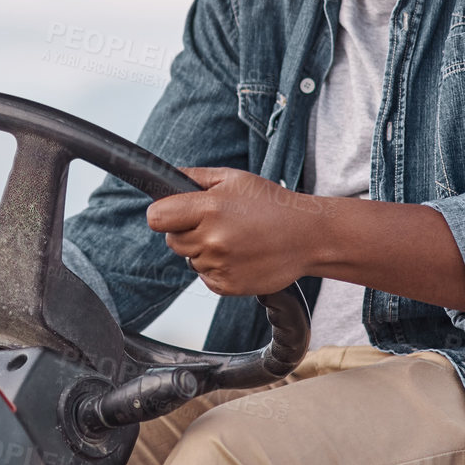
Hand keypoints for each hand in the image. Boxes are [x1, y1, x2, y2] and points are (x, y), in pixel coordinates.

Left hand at [145, 166, 322, 296]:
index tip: (175, 213)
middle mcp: (211, 239)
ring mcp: (218, 265)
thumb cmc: (273, 205)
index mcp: (209, 208)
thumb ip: (194, 177)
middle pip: (172, 240)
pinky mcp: (226, 286)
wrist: (308, 237)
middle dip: (187, 231)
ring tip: (235, 238)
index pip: (156, 218)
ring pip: (189, 259)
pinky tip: (239, 255)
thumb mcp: (234, 178)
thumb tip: (164, 180)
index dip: (164, 214)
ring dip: (203, 251)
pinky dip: (216, 268)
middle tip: (217, 223)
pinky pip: (204, 277)